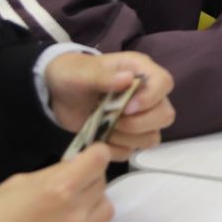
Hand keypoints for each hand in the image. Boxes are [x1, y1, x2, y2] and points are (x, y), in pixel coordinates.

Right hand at [0, 145, 115, 221]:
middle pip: (102, 183)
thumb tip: (73, 170)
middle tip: (70, 182)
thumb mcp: (20, 181)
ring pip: (105, 209)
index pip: (99, 159)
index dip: (95, 153)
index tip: (88, 156)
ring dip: (93, 202)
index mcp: (61, 187)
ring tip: (71, 205)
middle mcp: (76, 212)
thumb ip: (54, 174)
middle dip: (89, 178)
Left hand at [46, 51, 176, 158]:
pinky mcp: (127, 137)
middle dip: (139, 123)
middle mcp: (146, 94)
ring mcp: (139, 118)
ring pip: (152, 137)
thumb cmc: (72, 74)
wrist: (56, 93)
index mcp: (140, 70)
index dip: (151, 98)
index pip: (164, 83)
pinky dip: (115, 149)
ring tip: (104, 128)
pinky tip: (100, 138)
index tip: (127, 107)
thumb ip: (102, 76)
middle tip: (113, 120)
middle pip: (165, 115)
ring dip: (127, 138)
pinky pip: (132, 151)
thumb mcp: (80, 72)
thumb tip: (128, 79)